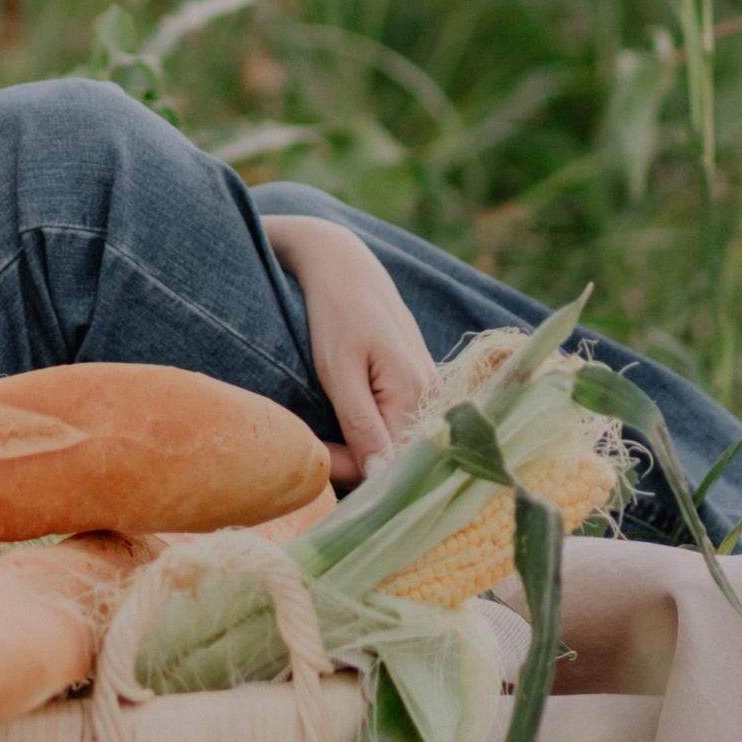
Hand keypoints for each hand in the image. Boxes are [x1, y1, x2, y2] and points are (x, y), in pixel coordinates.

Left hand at [261, 215, 437, 482]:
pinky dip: (371, 429)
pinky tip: (346, 422)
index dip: (350, 470)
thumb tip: (380, 477)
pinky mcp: (419, 380)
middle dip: (355, 461)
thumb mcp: (339, 370)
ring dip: (361, 447)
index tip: (310, 460)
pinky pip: (398, 420)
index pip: (390, 461)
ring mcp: (428, 386)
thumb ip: (361, 425)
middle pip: (396, 453)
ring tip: (324, 435)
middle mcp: (431, 394)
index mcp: (414, 394)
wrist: (345, 264)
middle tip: (311, 450)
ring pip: (396, 438)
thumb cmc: (336, 314)